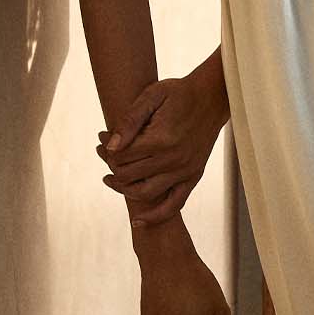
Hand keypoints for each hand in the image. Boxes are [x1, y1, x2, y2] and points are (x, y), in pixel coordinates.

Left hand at [98, 59, 228, 228]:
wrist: (212, 97)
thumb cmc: (178, 93)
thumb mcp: (151, 96)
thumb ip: (129, 122)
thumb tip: (110, 146)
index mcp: (161, 139)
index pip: (122, 156)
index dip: (106, 148)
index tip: (101, 137)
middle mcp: (174, 160)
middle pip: (129, 175)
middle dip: (111, 165)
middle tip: (102, 152)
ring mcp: (185, 171)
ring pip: (146, 193)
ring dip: (124, 190)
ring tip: (111, 180)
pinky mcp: (193, 176)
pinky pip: (174, 204)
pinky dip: (155, 216)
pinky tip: (138, 221)